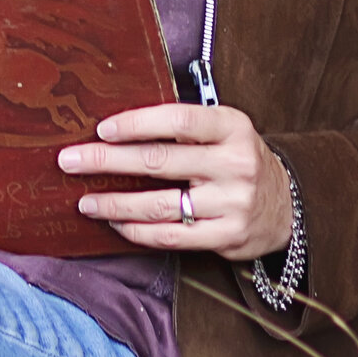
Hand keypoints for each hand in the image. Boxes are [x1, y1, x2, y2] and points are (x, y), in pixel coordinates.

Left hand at [57, 101, 294, 260]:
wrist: (288, 205)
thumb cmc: (240, 160)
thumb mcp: (226, 131)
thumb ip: (186, 127)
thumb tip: (118, 126)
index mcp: (232, 127)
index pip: (179, 120)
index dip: (137, 123)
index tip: (102, 129)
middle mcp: (235, 163)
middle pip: (160, 161)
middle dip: (107, 161)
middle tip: (69, 161)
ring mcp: (232, 203)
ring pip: (160, 205)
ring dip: (115, 204)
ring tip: (84, 201)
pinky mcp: (227, 236)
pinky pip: (171, 236)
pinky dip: (137, 231)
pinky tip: (115, 223)